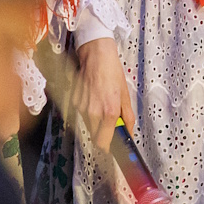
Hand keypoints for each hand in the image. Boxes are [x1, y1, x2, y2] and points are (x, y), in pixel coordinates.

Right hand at [74, 37, 135, 152]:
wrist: (96, 56)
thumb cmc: (112, 73)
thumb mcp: (126, 96)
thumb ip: (128, 118)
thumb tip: (129, 133)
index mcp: (109, 112)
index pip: (103, 142)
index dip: (108, 148)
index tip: (112, 147)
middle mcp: (93, 112)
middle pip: (95, 137)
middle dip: (103, 135)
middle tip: (110, 126)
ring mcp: (82, 108)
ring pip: (88, 126)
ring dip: (96, 123)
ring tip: (102, 105)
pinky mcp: (74, 102)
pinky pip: (82, 114)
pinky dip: (89, 112)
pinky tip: (94, 98)